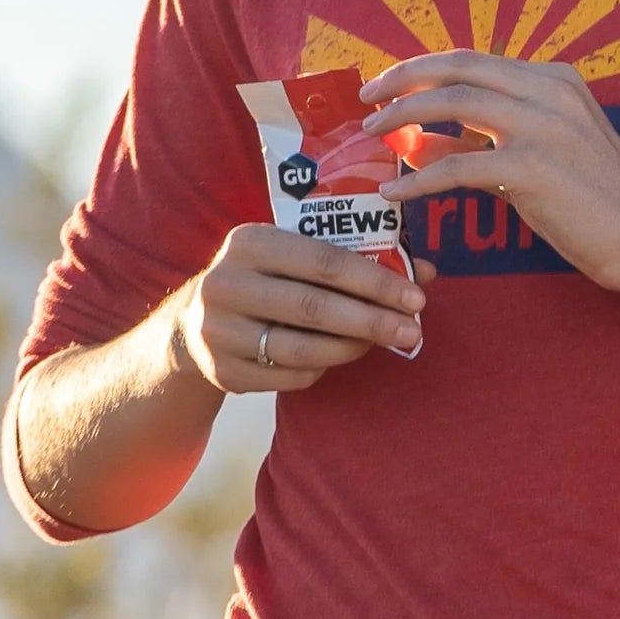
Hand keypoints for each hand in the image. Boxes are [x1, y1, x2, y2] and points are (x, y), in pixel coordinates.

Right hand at [174, 224, 432, 393]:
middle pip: (315, 308)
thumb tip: (425, 272)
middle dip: (373, 320)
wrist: (193, 322)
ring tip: (384, 342)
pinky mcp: (224, 371)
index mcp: (250, 242)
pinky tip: (341, 355)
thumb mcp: (295, 255)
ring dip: (353, 348)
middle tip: (413, 330)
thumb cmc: (266, 279)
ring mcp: (220, 331)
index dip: (376, 281)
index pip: (325, 261)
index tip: (417, 297)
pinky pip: (290, 376)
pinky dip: (324, 368)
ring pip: (303, 348)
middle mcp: (227, 283)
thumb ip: (356, 258)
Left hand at [359, 51, 619, 293]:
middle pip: (457, 67)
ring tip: (372, 135)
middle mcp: (549, 90)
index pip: (474, 58)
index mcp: (555, 79)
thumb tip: (429, 138)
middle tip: (366, 98)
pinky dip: (419, 178)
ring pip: (452, 103)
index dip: (424, 67)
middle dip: (403, 78)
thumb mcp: (551, 147)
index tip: (389, 83)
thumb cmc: (599, 200)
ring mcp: (542, 125)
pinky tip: (396, 193)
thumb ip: (495, 135)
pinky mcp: (533, 167)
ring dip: (402, 117)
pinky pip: (457, 165)